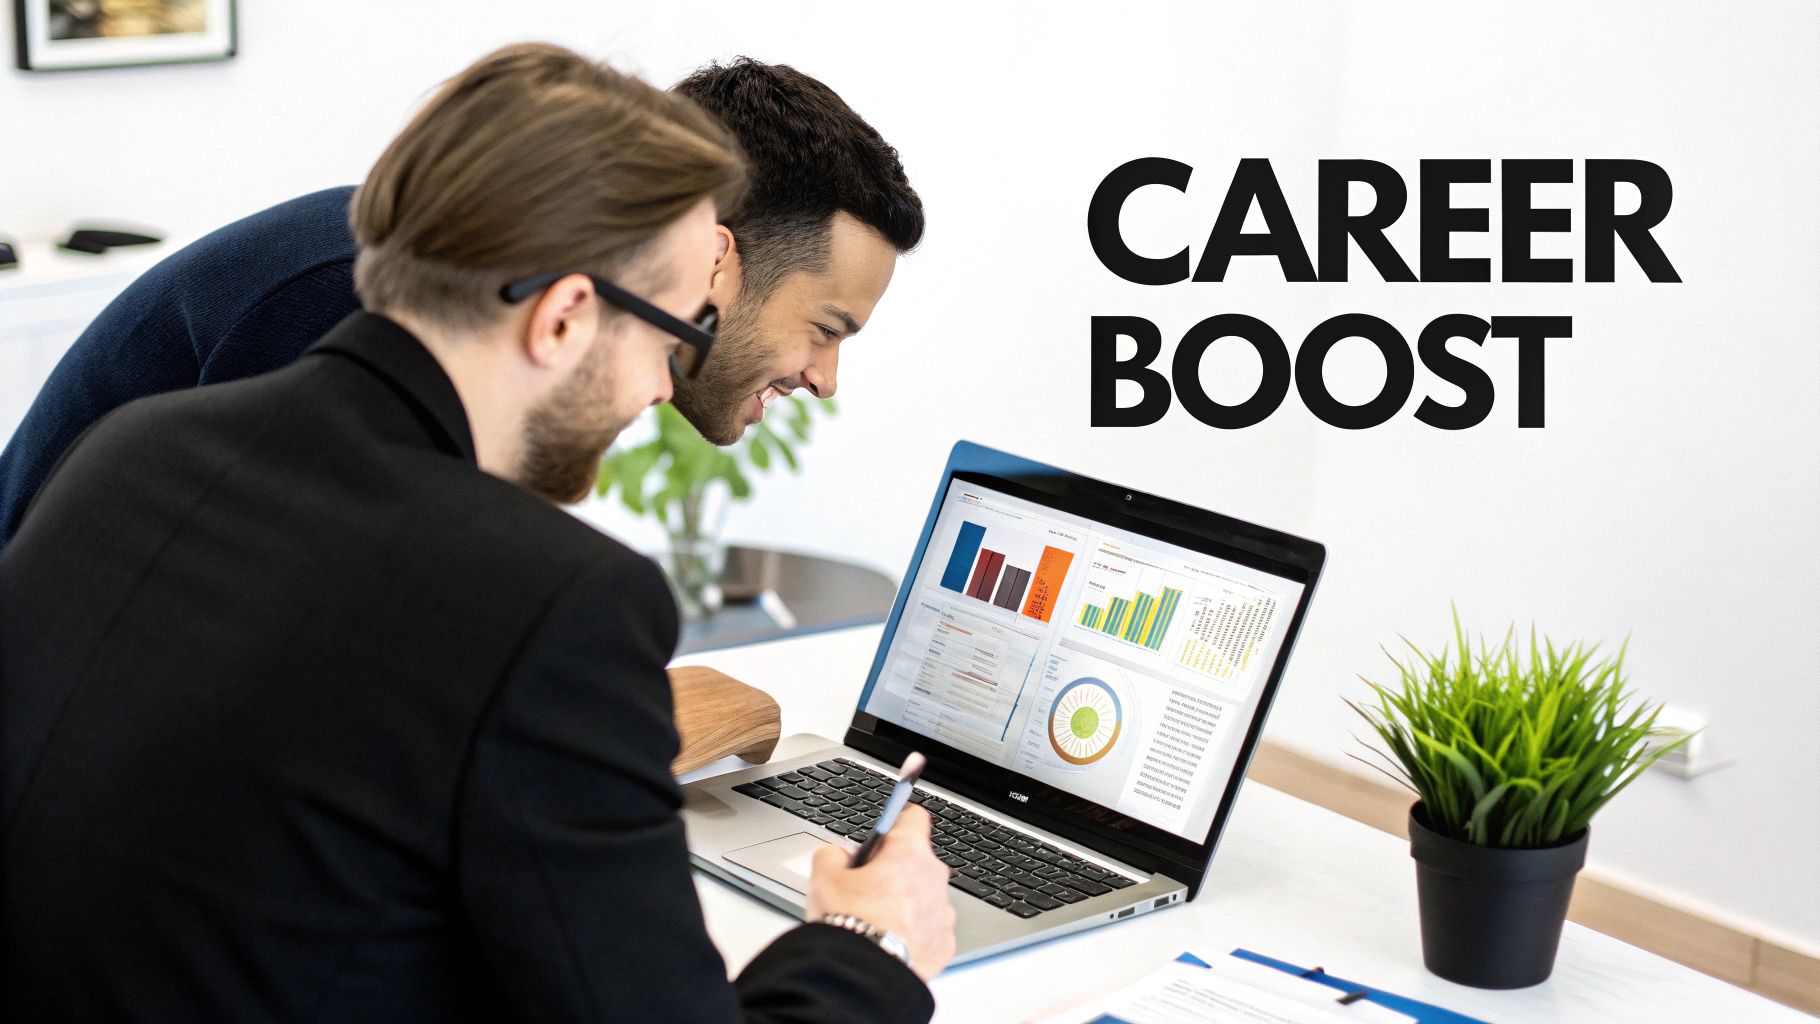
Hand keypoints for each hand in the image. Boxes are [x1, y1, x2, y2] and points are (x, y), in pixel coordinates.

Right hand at [803, 804, 956, 979]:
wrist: (862, 974)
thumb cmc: (849, 923)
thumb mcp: (823, 877)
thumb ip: (832, 855)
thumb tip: (838, 856)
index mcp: (909, 853)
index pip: (913, 817)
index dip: (896, 822)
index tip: (886, 831)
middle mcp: (934, 879)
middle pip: (917, 862)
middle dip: (895, 870)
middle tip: (866, 887)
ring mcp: (943, 913)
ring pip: (924, 897)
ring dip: (906, 903)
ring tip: (875, 921)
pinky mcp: (944, 944)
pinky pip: (929, 929)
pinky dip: (913, 933)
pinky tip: (888, 941)